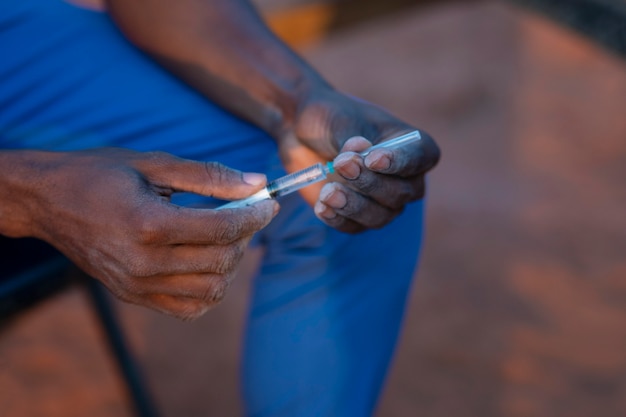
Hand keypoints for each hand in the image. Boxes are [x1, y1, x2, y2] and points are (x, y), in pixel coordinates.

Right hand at [18, 149, 277, 319]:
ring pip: (212, 291)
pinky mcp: (133, 296)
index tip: (269, 202)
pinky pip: (189, 309)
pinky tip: (206, 263)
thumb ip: (209, 175)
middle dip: (246, 236)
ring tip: (226, 237)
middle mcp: (143, 263)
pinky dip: (209, 290)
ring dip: (230, 263)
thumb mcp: (154, 163)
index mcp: (148, 224)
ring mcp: (137, 285)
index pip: (222, 229)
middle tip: (247, 214)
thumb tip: (257, 182)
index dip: (255, 215)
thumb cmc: (98, 174)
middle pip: (222, 261)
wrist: (47, 201)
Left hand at [279, 89, 439, 232]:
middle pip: (401, 193)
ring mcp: (383, 200)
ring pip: (380, 216)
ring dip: (354, 206)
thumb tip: (358, 157)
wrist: (304, 133)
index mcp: (412, 144)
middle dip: (369, 183)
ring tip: (327, 192)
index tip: (373, 159)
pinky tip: (321, 207)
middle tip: (340, 164)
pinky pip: (356, 227)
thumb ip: (351, 140)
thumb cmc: (331, 118)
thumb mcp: (340, 120)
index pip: (423, 158)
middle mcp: (405, 177)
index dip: (400, 162)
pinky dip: (339, 219)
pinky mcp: (359, 216)